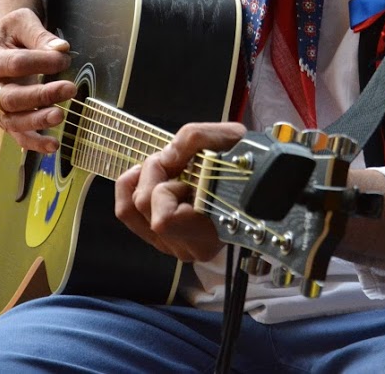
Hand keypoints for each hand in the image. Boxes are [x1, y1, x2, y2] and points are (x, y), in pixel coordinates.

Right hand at [0, 6, 74, 152]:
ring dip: (38, 121)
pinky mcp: (4, 120)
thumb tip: (61, 49)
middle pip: (11, 97)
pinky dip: (35, 142)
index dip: (42, 61)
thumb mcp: (20, 23)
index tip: (64, 57)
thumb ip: (39, 35)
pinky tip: (53, 145)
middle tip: (69, 89)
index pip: (16, 64)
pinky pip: (18, 135)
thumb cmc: (8, 34)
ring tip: (60, 115)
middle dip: (42, 94)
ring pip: (13, 121)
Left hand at [114, 121, 246, 262]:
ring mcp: (172, 245)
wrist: (257, 178)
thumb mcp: (231, 138)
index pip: (164, 218)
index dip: (169, 184)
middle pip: (142, 206)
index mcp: (209, 233)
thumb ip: (195, 139)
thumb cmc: (246, 162)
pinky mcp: (159, 238)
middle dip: (154, 173)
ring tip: (171, 171)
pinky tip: (154, 177)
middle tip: (178, 161)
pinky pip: (127, 213)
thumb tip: (167, 155)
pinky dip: (134, 188)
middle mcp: (189, 246)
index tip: (189, 169)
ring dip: (146, 181)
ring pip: (131, 210)